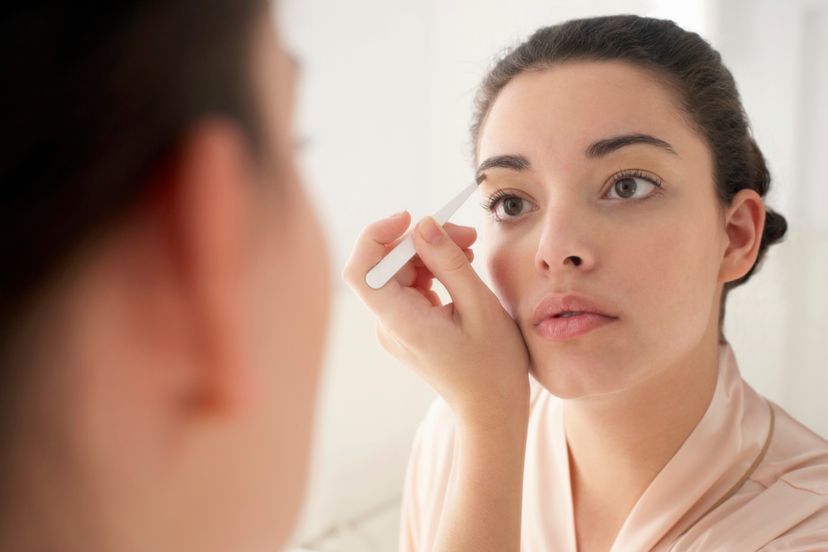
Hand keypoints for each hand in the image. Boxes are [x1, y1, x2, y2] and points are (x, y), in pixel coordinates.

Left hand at [342, 210, 529, 420]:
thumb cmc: (493, 366)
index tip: (411, 219)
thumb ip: (448, 263)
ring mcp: (396, 327)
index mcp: (401, 323)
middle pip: (385, 265)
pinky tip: (461, 268)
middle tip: (466, 233)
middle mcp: (389, 325)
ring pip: (400, 273)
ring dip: (431, 253)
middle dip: (421, 240)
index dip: (376, 236)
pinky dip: (433, 271)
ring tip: (470, 249)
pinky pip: (411, 287)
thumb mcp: (480, 307)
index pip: (362, 270)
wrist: (492, 410)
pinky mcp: (408, 326)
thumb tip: (424, 224)